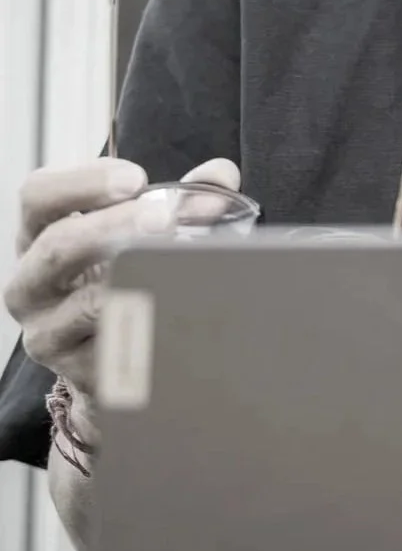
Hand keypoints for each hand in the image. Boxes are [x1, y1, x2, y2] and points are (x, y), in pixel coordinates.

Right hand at [3, 157, 239, 407]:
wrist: (107, 354)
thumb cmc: (118, 272)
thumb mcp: (134, 229)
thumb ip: (180, 197)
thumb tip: (222, 178)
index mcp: (37, 235)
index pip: (37, 195)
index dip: (82, 181)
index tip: (137, 178)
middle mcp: (30, 283)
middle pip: (57, 247)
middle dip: (114, 226)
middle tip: (164, 216)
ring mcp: (47, 332)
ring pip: (83, 304)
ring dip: (136, 277)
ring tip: (175, 259)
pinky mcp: (77, 372)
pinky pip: (114, 348)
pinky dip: (148, 324)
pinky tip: (175, 307)